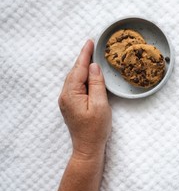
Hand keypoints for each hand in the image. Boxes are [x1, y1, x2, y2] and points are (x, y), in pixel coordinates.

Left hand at [58, 40, 111, 157]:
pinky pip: (76, 85)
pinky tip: (88, 75)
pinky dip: (82, 77)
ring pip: (75, 78)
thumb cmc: (96, 129)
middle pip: (74, 72)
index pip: (78, 69)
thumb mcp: (100, 105)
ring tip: (91, 57)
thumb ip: (96, 84)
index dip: (84, 55)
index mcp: (71, 94)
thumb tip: (94, 67)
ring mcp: (67, 101)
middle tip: (92, 46)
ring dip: (82, 68)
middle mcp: (65, 95)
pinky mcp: (71, 105)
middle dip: (83, 59)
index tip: (90, 42)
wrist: (88, 148)